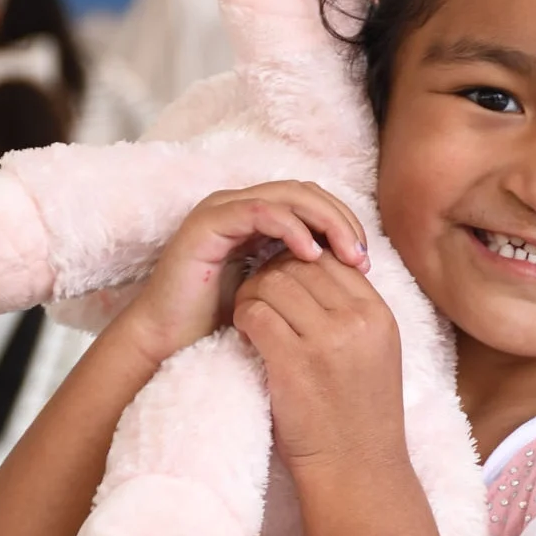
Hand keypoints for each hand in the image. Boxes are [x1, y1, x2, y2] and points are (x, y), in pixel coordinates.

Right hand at [117, 181, 370, 365]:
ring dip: (324, 221)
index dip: (345, 223)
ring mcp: (223, 209)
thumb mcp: (280, 293)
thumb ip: (306, 272)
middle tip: (363, 254)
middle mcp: (242, 206)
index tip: (366, 260)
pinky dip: (291, 228)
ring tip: (347, 254)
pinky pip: (259, 212)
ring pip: (289, 196)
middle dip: (341, 220)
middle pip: (306, 192)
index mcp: (260, 218)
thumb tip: (357, 265)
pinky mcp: (208, 222)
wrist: (168, 343)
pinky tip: (312, 255)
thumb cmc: (223, 324)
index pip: (314, 202)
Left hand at [233, 250, 406, 475]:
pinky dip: (243, 317)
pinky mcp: (294, 363)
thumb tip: (311, 272)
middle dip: (273, 273)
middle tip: (259, 294)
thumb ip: (351, 314)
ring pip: (274, 282)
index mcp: (379, 315)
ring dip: (253, 293)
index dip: (302, 262)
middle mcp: (357, 321)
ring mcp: (327, 341)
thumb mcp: (373, 354)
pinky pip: (257, 314)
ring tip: (248, 313)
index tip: (285, 281)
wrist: (357, 471)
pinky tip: (244, 333)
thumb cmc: (359, 416)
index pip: (333, 259)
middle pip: (302, 264)